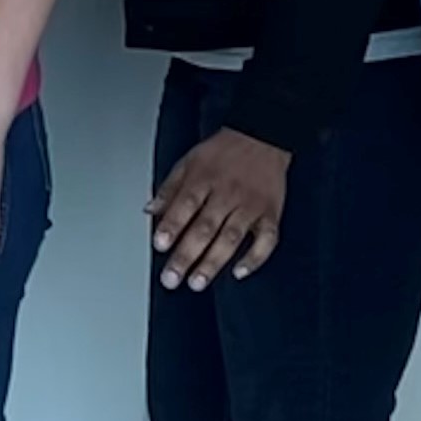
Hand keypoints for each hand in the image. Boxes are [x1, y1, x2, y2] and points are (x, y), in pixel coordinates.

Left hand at [148, 128, 290, 290]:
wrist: (263, 137)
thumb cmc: (222, 152)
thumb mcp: (189, 161)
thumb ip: (169, 188)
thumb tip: (150, 212)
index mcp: (204, 179)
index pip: (185, 206)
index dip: (171, 226)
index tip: (159, 245)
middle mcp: (227, 194)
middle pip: (205, 227)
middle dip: (187, 255)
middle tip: (172, 278)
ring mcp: (250, 205)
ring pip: (231, 237)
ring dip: (214, 262)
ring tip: (197, 282)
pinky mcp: (270, 213)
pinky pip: (267, 239)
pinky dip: (255, 257)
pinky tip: (239, 272)